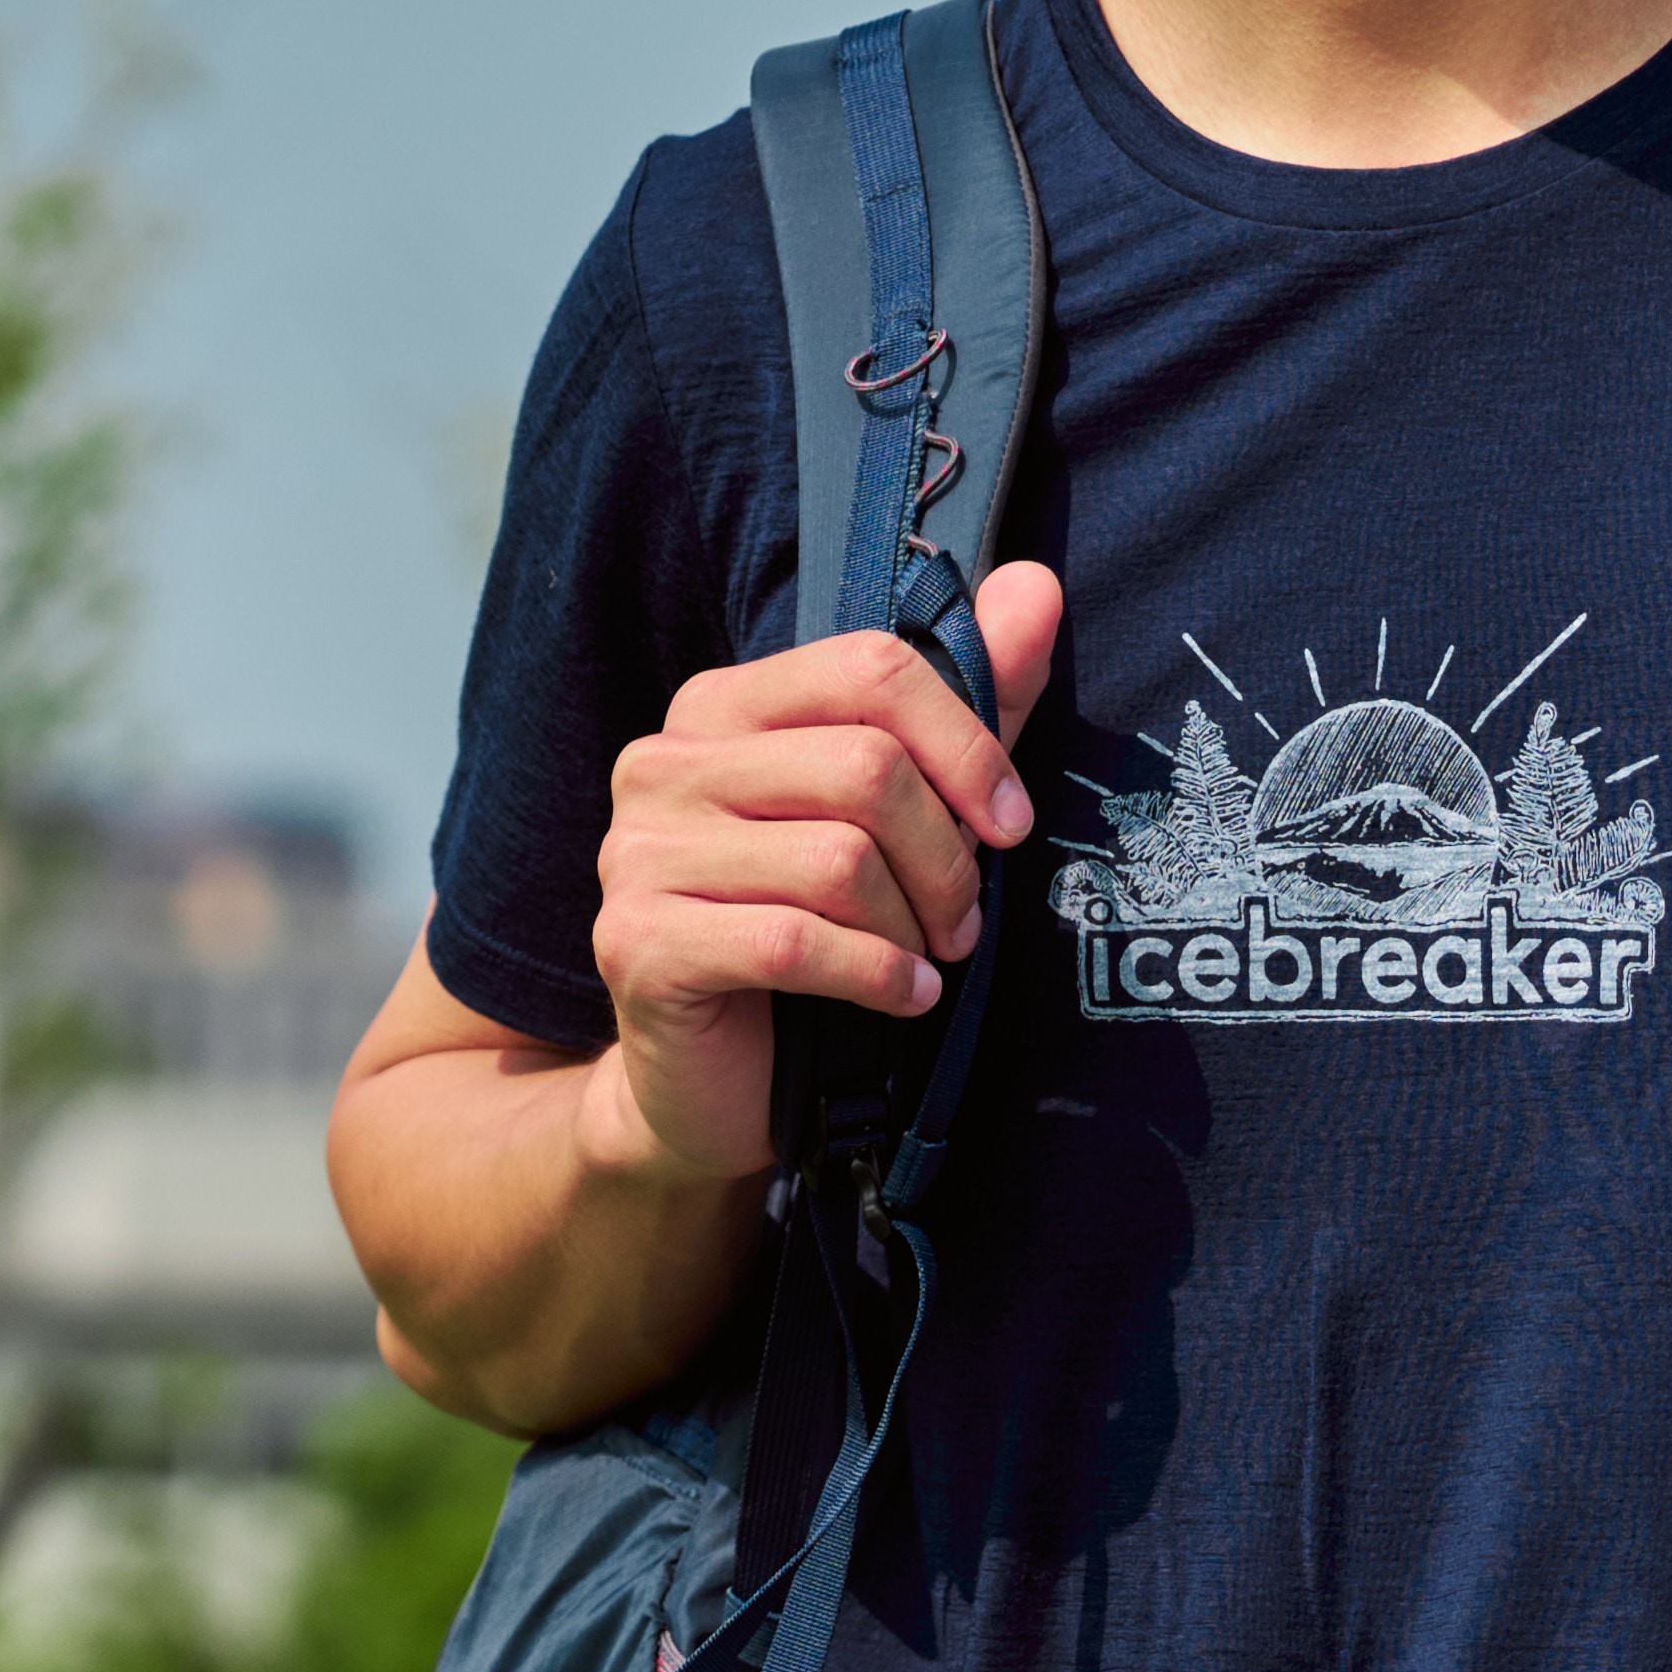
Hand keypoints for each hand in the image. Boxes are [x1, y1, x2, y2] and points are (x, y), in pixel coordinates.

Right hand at [583, 560, 1062, 1187]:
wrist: (708, 1086)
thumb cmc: (815, 936)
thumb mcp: (905, 813)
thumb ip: (968, 701)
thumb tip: (1035, 585)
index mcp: (722, 708)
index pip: (871, 669)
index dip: (967, 744)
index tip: (1009, 824)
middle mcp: (664, 762)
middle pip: (864, 768)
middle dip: (946, 856)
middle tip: (965, 921)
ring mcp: (636, 851)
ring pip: (837, 859)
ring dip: (912, 925)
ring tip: (924, 961)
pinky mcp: (637, 941)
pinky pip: (793, 940)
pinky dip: (875, 976)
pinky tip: (901, 1000)